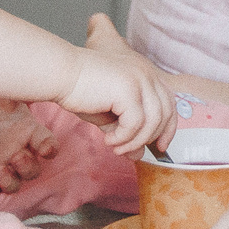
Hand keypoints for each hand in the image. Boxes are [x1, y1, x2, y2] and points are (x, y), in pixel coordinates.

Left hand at [0, 94, 60, 200]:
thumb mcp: (2, 92)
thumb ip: (16, 93)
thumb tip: (25, 87)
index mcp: (27, 132)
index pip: (47, 143)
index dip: (50, 148)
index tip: (45, 149)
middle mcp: (18, 151)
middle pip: (32, 171)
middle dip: (27, 167)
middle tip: (16, 156)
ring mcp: (0, 165)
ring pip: (14, 184)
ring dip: (10, 181)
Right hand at [58, 22, 174, 155]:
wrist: (59, 74)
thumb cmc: (80, 92)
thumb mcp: (109, 116)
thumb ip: (126, 132)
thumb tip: (139, 155)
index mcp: (145, 73)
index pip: (169, 102)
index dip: (169, 128)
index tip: (160, 148)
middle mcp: (147, 73)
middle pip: (166, 113)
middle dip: (150, 137)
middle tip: (127, 150)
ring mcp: (139, 79)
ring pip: (153, 121)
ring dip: (134, 141)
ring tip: (115, 147)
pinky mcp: (128, 89)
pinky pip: (135, 123)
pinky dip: (123, 137)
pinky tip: (107, 139)